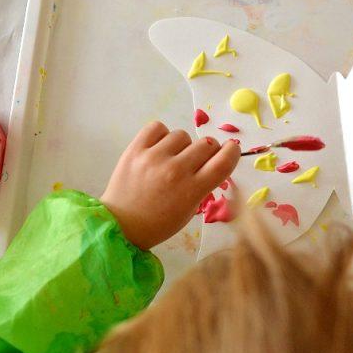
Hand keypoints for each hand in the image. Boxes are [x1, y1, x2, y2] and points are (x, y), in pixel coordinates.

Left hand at [100, 121, 239, 249]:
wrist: (121, 225)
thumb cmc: (159, 223)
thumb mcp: (190, 210)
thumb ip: (204, 184)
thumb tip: (214, 160)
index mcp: (192, 190)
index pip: (224, 160)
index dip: (231, 152)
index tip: (229, 151)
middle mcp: (175, 170)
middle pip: (206, 144)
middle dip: (206, 152)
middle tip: (194, 162)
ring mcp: (154, 158)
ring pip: (182, 135)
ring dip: (181, 146)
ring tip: (170, 159)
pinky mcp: (135, 149)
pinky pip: (158, 127)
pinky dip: (161, 136)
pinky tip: (158, 149)